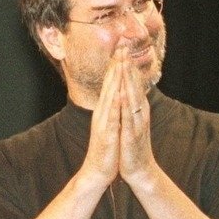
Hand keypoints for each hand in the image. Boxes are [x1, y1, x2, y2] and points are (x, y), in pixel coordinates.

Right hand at [80, 47, 123, 187]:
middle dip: (115, 65)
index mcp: (104, 111)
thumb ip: (112, 111)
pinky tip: (119, 93)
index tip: (121, 49)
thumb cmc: (106, 150)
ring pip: (109, 97)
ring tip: (120, 62)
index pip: (110, 85)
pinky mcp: (106, 134)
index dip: (115, 66)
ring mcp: (103, 123)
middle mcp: (102, 113)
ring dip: (115, 79)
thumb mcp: (110, 126)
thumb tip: (116, 98)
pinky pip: (112, 117)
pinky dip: (115, 104)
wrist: (97, 171)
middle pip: (109, 85)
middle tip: (121, 46)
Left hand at [118, 48, 157, 183]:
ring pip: (133, 97)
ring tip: (124, 63)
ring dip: (128, 80)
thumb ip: (130, 106)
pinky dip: (126, 105)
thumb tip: (127, 91)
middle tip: (123, 46)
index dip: (126, 65)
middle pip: (134, 85)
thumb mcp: (130, 122)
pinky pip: (128, 117)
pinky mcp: (132, 135)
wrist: (139, 170)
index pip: (132, 83)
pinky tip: (122, 94)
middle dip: (128, 66)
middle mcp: (139, 112)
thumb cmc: (132, 146)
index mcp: (137, 109)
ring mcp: (137, 123)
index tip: (121, 47)